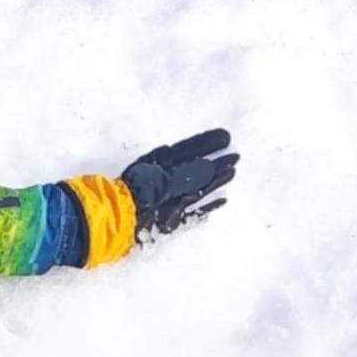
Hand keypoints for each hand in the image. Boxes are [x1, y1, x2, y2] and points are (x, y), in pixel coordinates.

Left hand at [121, 128, 238, 238]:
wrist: (120, 220)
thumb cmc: (137, 195)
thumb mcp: (163, 181)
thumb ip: (188, 175)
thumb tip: (210, 167)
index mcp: (161, 164)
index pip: (188, 150)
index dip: (207, 143)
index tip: (225, 137)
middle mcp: (167, 180)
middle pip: (197, 168)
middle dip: (216, 161)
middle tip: (236, 155)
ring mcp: (170, 199)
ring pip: (199, 187)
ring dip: (216, 180)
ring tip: (233, 172)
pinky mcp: (172, 218)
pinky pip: (196, 209)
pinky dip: (210, 205)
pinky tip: (223, 199)